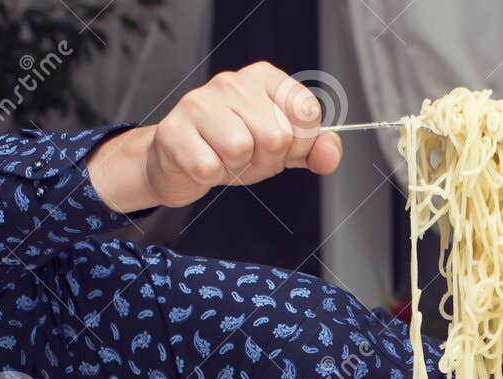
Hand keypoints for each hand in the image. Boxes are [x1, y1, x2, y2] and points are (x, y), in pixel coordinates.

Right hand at [89, 62, 342, 212]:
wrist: (179, 160)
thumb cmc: (231, 147)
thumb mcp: (280, 147)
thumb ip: (312, 148)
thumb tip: (329, 154)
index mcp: (264, 78)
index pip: (305, 112)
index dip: (299, 143)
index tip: (282, 147)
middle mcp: (232, 83)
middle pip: (275, 136)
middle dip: (267, 160)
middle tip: (248, 156)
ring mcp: (199, 103)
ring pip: (240, 148)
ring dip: (237, 167)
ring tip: (225, 158)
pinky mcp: (174, 131)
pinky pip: (209, 167)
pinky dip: (210, 176)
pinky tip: (203, 163)